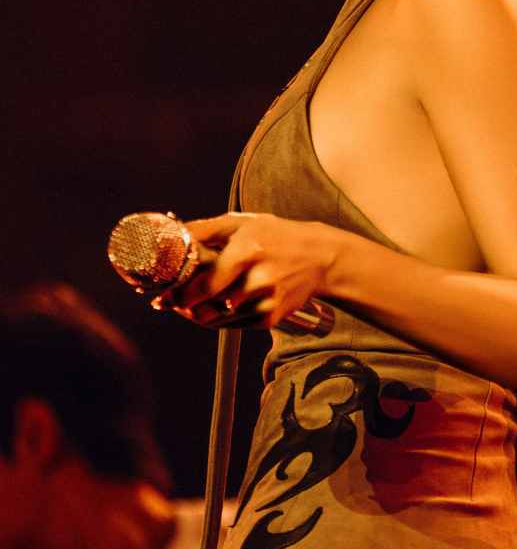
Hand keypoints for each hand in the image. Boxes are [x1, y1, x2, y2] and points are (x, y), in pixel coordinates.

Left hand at [175, 212, 333, 331]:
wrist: (321, 258)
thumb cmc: (278, 237)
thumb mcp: (243, 223)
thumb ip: (205, 229)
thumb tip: (171, 234)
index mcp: (248, 251)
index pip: (206, 284)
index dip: (179, 296)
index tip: (161, 297)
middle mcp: (258, 279)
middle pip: (207, 306)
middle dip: (183, 307)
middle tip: (170, 301)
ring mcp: (266, 302)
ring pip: (216, 320)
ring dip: (197, 315)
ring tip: (191, 303)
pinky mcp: (270, 318)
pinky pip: (232, 325)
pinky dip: (219, 318)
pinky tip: (218, 305)